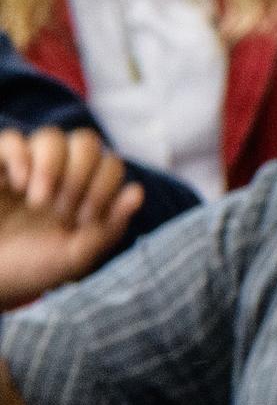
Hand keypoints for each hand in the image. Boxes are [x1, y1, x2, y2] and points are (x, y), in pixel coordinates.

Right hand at [0, 130, 141, 309]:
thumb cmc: (33, 268)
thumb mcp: (75, 257)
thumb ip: (107, 228)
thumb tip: (136, 191)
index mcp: (85, 191)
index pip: (110, 164)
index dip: (102, 187)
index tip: (82, 219)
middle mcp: (60, 173)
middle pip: (85, 141)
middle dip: (79, 173)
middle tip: (61, 209)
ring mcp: (28, 167)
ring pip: (51, 136)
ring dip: (51, 166)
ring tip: (38, 201)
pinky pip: (11, 139)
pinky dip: (19, 156)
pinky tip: (16, 184)